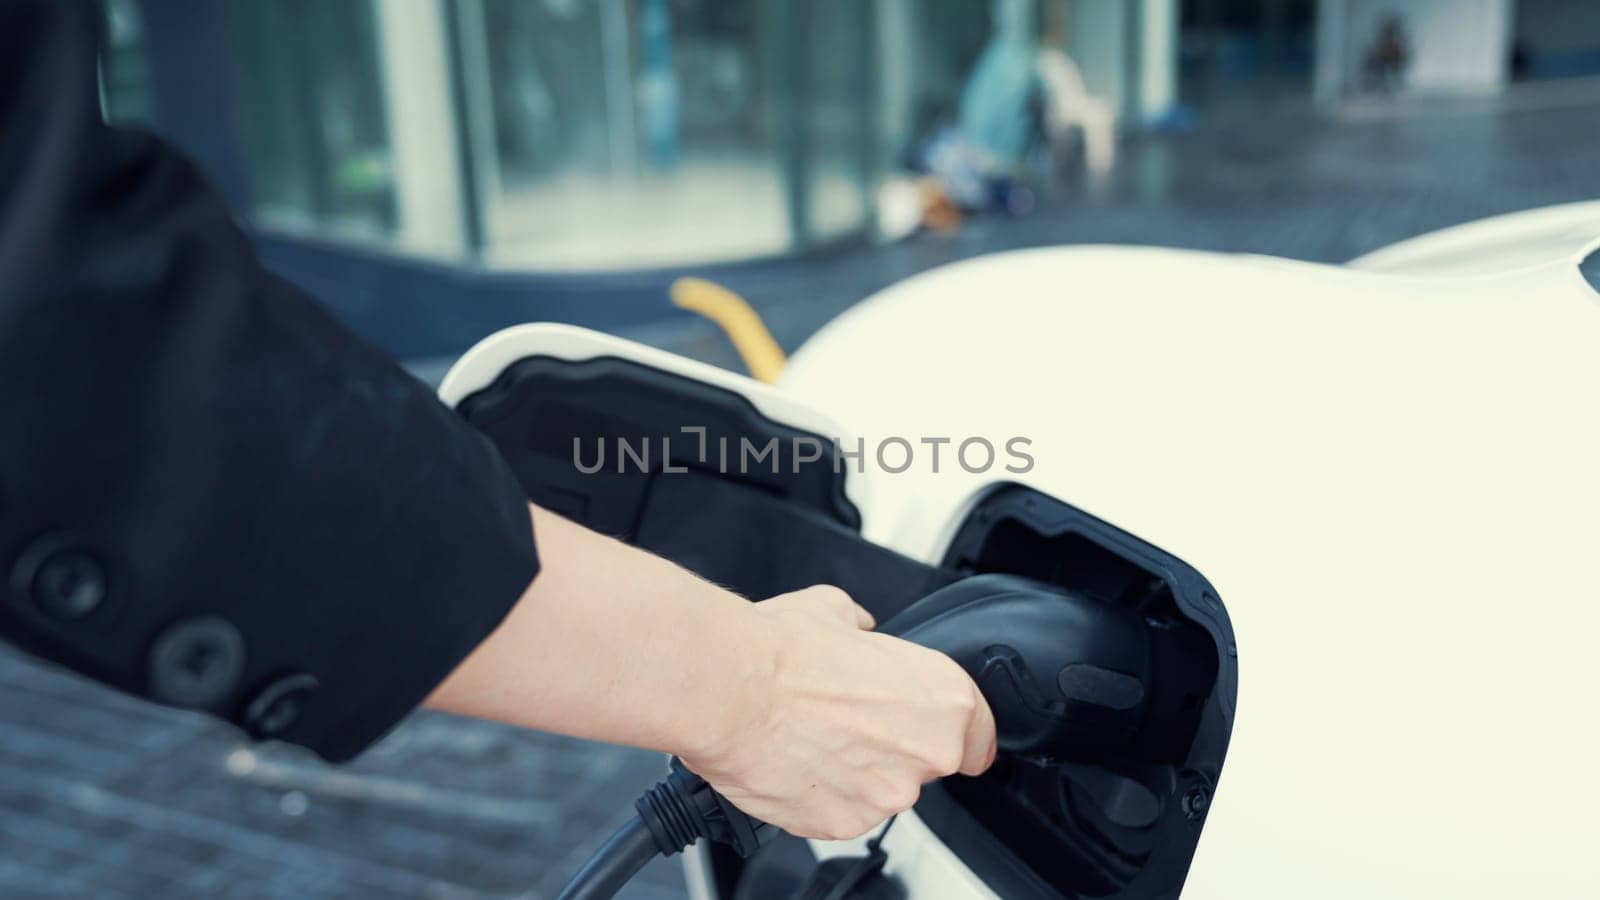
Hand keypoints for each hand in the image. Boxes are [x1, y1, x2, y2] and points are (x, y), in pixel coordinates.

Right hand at [682, 586, 996, 840]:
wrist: (728, 690)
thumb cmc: (780, 651)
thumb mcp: (835, 610)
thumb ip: (864, 629)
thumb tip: (859, 631)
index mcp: (943, 699)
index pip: (981, 736)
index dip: (955, 732)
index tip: (932, 729)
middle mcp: (925, 753)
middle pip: (928, 763)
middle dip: (893, 746)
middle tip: (848, 719)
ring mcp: (886, 796)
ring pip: (882, 790)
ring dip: (856, 771)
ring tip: (811, 737)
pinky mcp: (844, 824)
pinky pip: (842, 812)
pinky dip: (822, 794)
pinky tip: (795, 760)